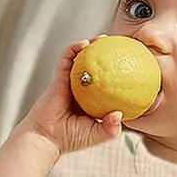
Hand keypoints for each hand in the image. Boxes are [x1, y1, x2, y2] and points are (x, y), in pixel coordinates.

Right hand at [23, 36, 121, 154]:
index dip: (118, 73)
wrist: (46, 137)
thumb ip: (112, 128)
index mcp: (94, 101)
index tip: (129, 64)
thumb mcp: (98, 135)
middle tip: (119, 45)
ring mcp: (70, 83)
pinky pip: (66, 60)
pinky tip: (83, 44)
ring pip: (81, 60)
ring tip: (102, 38)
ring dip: (91, 46)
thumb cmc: (71, 138)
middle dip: (107, 55)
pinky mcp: (58, 78)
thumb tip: (120, 113)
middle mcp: (83, 90)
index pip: (108, 84)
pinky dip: (73, 50)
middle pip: (96, 68)